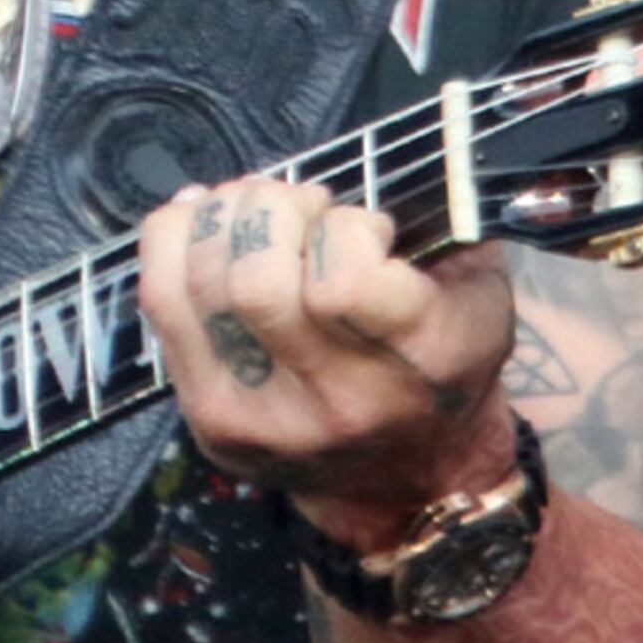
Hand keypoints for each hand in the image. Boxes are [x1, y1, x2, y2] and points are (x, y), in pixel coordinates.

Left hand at [136, 177, 518, 520]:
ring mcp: (261, 418)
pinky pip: (160, 304)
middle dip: (270, 210)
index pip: (345, 285)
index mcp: (421, 368)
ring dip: (223, 216)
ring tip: (257, 209)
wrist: (409, 479)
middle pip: (256, 282)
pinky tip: (203, 220)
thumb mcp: (482, 294)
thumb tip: (380, 163)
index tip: (363, 229)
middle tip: (299, 204)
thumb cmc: (444, 362)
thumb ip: (446, 224)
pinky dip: (172, 240)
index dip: (344, 230)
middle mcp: (337, 404)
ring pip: (201, 285)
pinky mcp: (207, 419)